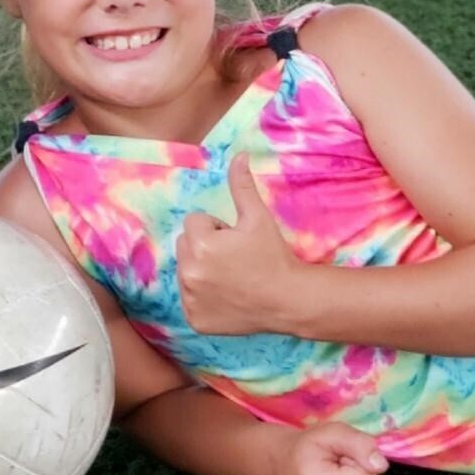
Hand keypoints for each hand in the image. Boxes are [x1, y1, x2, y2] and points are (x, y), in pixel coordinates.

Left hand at [175, 154, 303, 334]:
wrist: (288, 300)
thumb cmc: (274, 256)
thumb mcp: (258, 218)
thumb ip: (241, 186)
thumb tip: (238, 155)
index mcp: (199, 244)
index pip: (195, 223)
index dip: (217, 229)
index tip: (237, 242)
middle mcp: (188, 272)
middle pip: (185, 246)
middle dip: (205, 248)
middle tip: (235, 259)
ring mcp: (190, 299)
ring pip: (186, 272)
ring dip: (202, 270)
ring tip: (232, 277)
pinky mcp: (194, 320)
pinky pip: (189, 299)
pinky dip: (203, 298)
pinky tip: (227, 297)